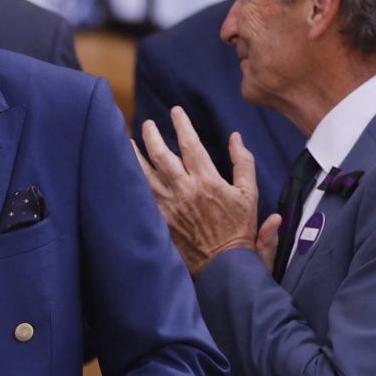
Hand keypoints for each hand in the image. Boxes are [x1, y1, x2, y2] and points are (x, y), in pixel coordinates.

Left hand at [137, 110, 268, 275]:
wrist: (223, 264)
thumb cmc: (240, 228)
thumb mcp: (250, 194)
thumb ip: (244, 163)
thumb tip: (236, 137)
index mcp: (207, 181)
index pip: (191, 145)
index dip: (181, 125)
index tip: (175, 111)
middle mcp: (184, 190)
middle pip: (162, 156)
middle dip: (152, 136)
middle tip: (147, 124)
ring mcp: (169, 205)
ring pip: (146, 174)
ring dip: (135, 156)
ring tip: (127, 142)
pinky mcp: (159, 219)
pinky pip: (142, 195)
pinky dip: (133, 181)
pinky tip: (126, 172)